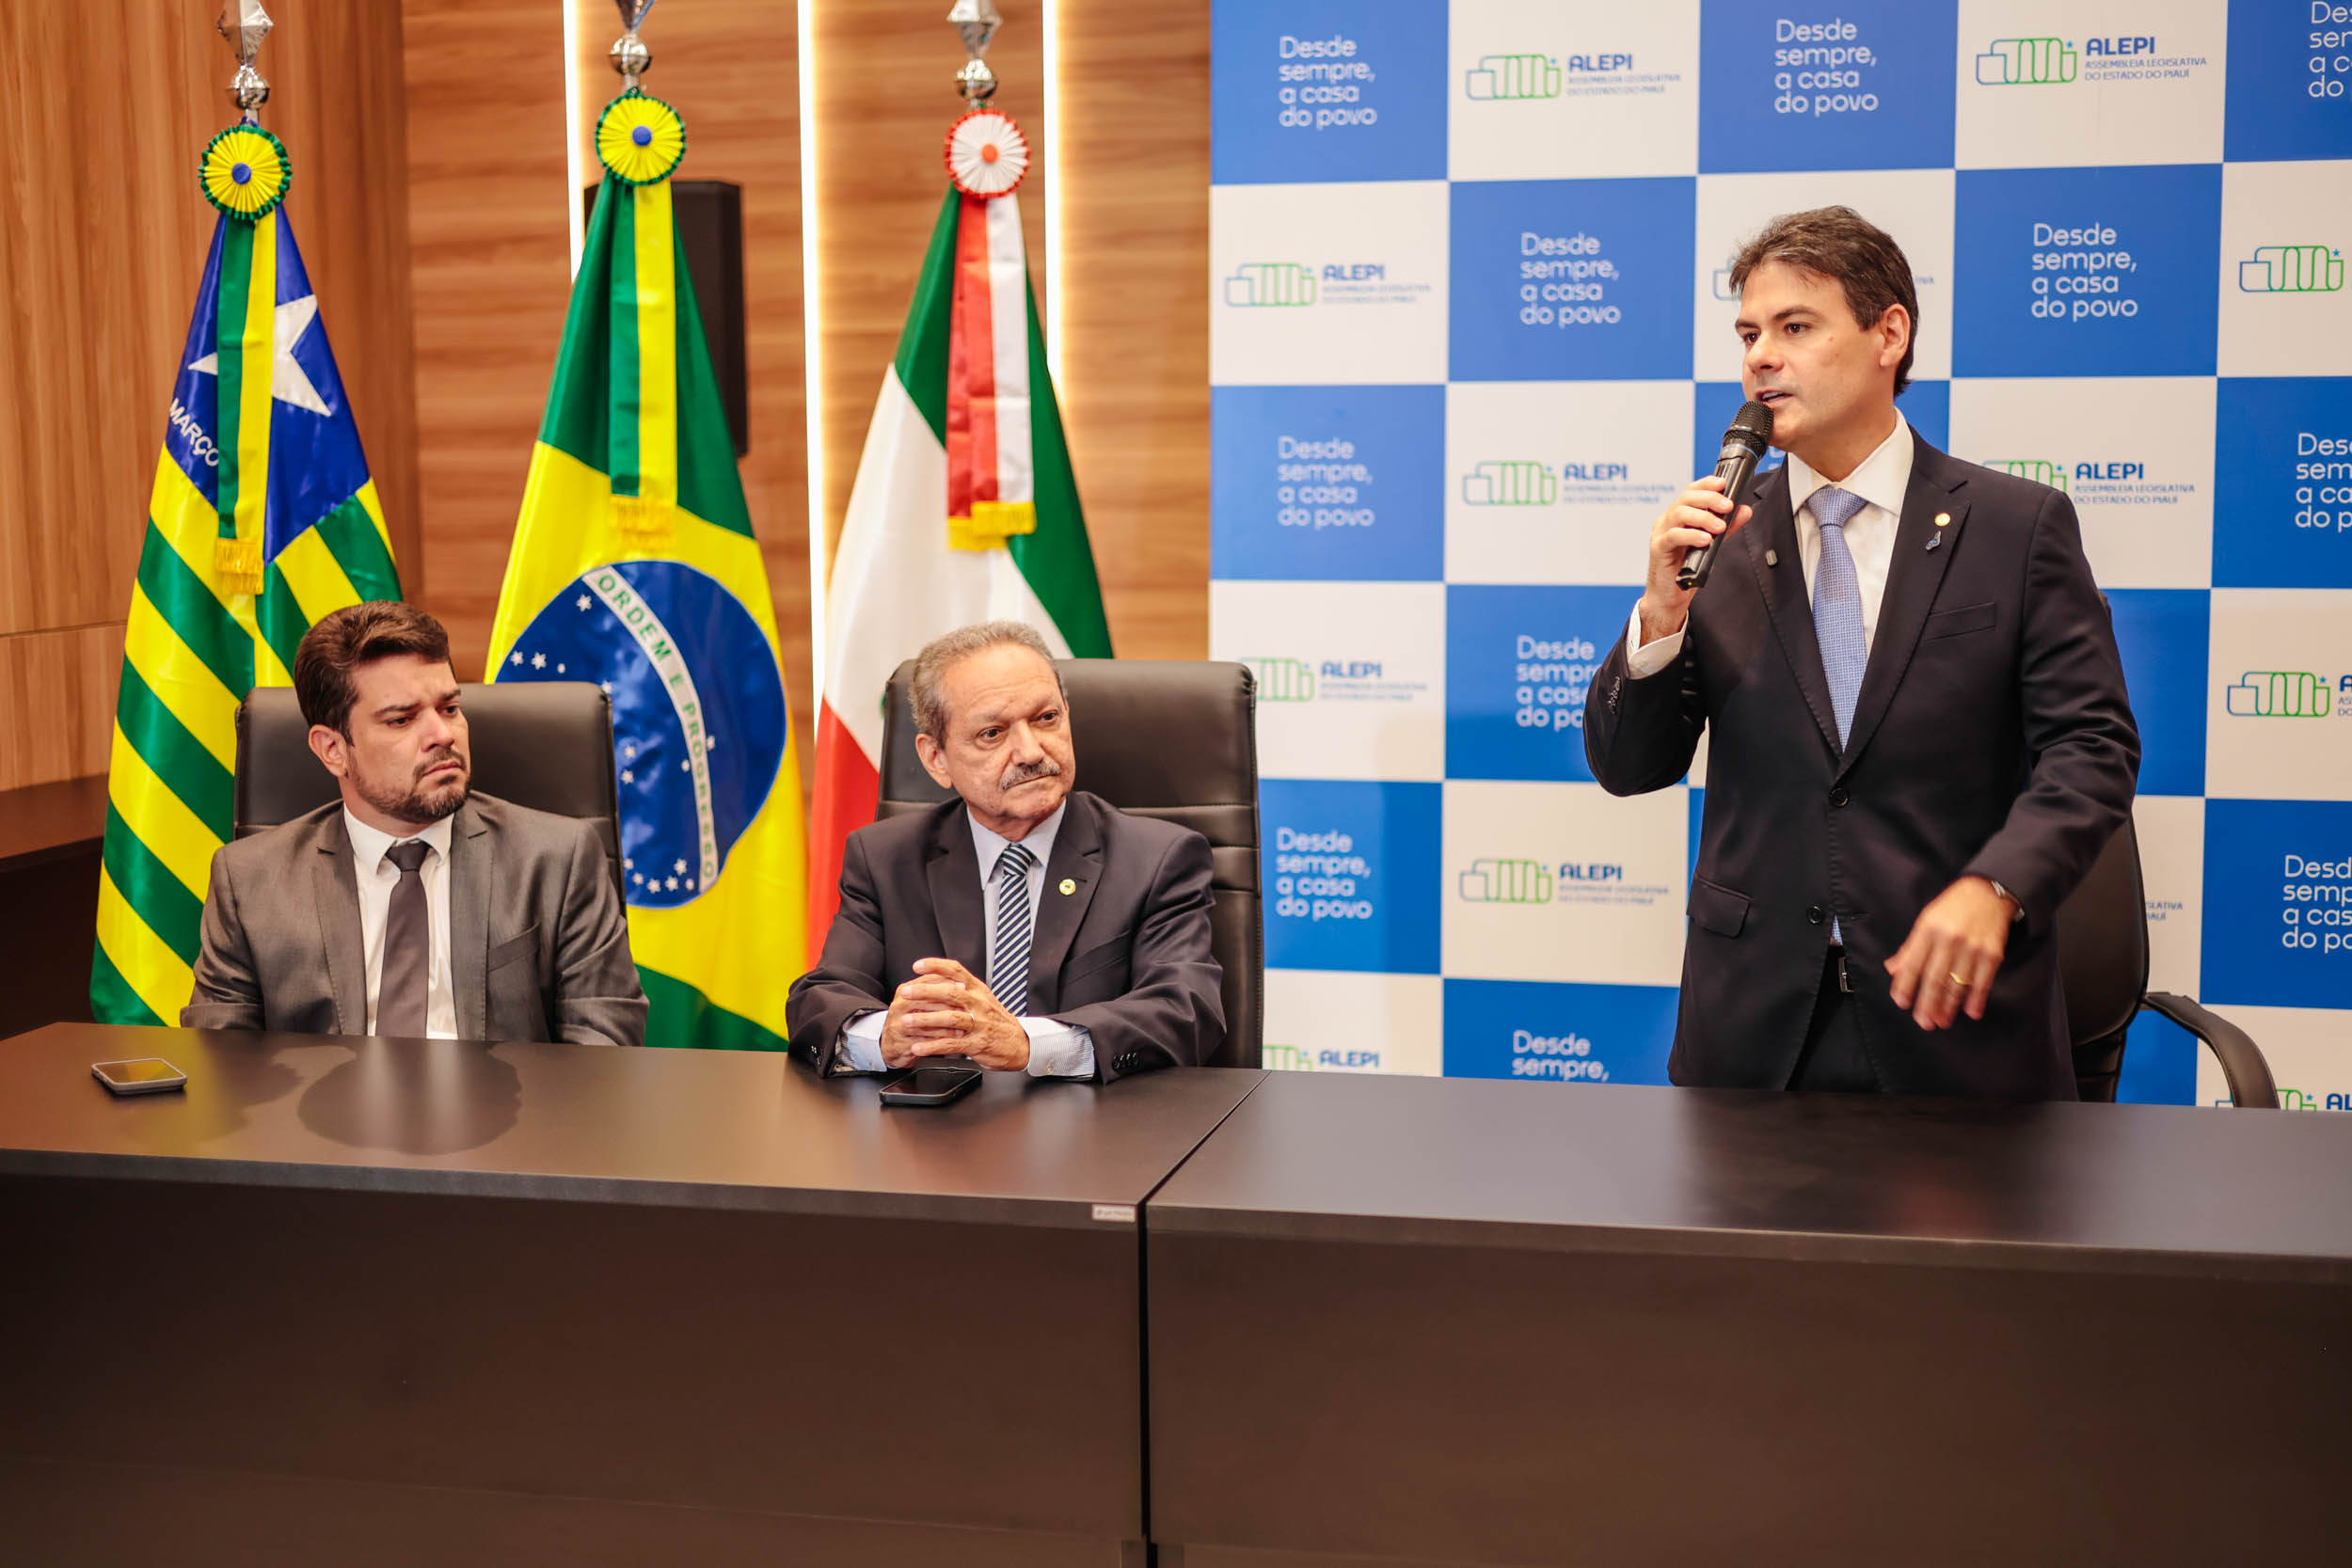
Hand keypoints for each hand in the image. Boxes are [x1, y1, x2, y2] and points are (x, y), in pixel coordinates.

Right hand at [875, 969, 969, 1069]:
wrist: (891, 1044)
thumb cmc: (911, 1019)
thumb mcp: (919, 1001)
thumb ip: (936, 989)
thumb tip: (962, 983)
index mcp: (905, 991)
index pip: (926, 982)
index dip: (947, 984)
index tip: (964, 988)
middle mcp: (899, 1006)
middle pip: (926, 1002)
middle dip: (949, 1005)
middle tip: (966, 1008)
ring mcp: (898, 1025)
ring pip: (926, 1023)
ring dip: (947, 1025)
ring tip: (963, 1027)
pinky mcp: (902, 1043)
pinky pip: (924, 1041)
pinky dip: (941, 1040)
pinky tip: (954, 1040)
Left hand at [898, 957, 1031, 1071]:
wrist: (1021, 1044)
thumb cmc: (998, 1022)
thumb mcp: (984, 999)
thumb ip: (964, 989)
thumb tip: (940, 978)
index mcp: (978, 990)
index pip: (957, 971)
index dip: (936, 966)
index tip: (918, 965)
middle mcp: (978, 1004)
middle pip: (950, 992)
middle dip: (925, 992)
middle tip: (906, 992)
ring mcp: (979, 1024)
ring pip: (949, 1018)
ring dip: (925, 1020)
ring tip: (906, 1021)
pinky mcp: (977, 1044)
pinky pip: (951, 1044)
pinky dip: (932, 1046)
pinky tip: (918, 1047)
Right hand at [1636, 474, 1752, 643]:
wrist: (1671, 595)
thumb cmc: (1685, 568)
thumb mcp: (1711, 542)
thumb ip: (1726, 526)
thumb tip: (1744, 510)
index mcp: (1679, 515)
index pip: (1692, 491)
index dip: (1707, 484)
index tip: (1724, 483)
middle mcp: (1668, 520)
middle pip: (1686, 498)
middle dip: (1710, 499)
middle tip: (1728, 506)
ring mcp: (1661, 533)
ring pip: (1679, 514)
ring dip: (1703, 517)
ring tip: (1719, 527)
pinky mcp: (1658, 548)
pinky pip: (1673, 536)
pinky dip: (1691, 535)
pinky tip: (1705, 539)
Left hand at [1884, 877, 2015, 1030]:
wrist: (1988, 892)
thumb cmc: (1952, 907)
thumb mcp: (1926, 920)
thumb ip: (1910, 947)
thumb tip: (1892, 969)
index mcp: (1928, 929)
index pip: (1912, 962)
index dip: (1905, 985)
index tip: (1902, 1003)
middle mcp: (1949, 938)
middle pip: (1935, 977)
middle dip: (1928, 1003)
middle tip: (1923, 1022)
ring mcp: (1972, 947)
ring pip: (1958, 983)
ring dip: (1949, 1006)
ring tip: (1942, 1021)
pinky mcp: (1992, 953)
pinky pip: (1983, 980)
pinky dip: (1977, 998)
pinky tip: (1971, 1012)